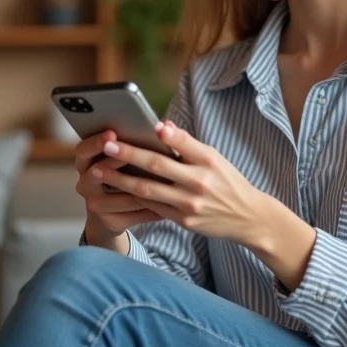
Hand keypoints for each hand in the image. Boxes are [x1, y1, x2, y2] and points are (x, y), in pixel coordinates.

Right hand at [74, 129, 161, 240]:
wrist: (113, 215)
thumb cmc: (125, 174)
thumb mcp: (124, 158)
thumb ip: (137, 142)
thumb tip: (165, 126)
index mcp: (86, 162)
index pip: (83, 150)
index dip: (95, 142)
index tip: (112, 133)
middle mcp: (85, 184)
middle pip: (96, 173)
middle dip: (117, 162)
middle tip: (133, 154)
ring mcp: (95, 205)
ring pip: (121, 196)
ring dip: (144, 188)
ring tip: (167, 181)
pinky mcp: (109, 222)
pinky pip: (133, 215)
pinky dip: (152, 209)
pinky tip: (170, 203)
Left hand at [88, 121, 270, 243]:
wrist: (248, 218)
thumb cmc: (227, 181)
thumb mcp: (215, 158)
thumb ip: (187, 144)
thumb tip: (161, 127)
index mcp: (208, 161)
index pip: (184, 143)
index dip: (168, 135)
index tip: (149, 125)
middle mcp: (199, 182)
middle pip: (158, 166)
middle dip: (129, 154)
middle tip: (106, 145)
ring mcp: (190, 204)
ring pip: (147, 189)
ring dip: (119, 179)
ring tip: (97, 171)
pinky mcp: (184, 221)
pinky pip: (152, 206)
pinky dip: (132, 197)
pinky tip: (114, 190)